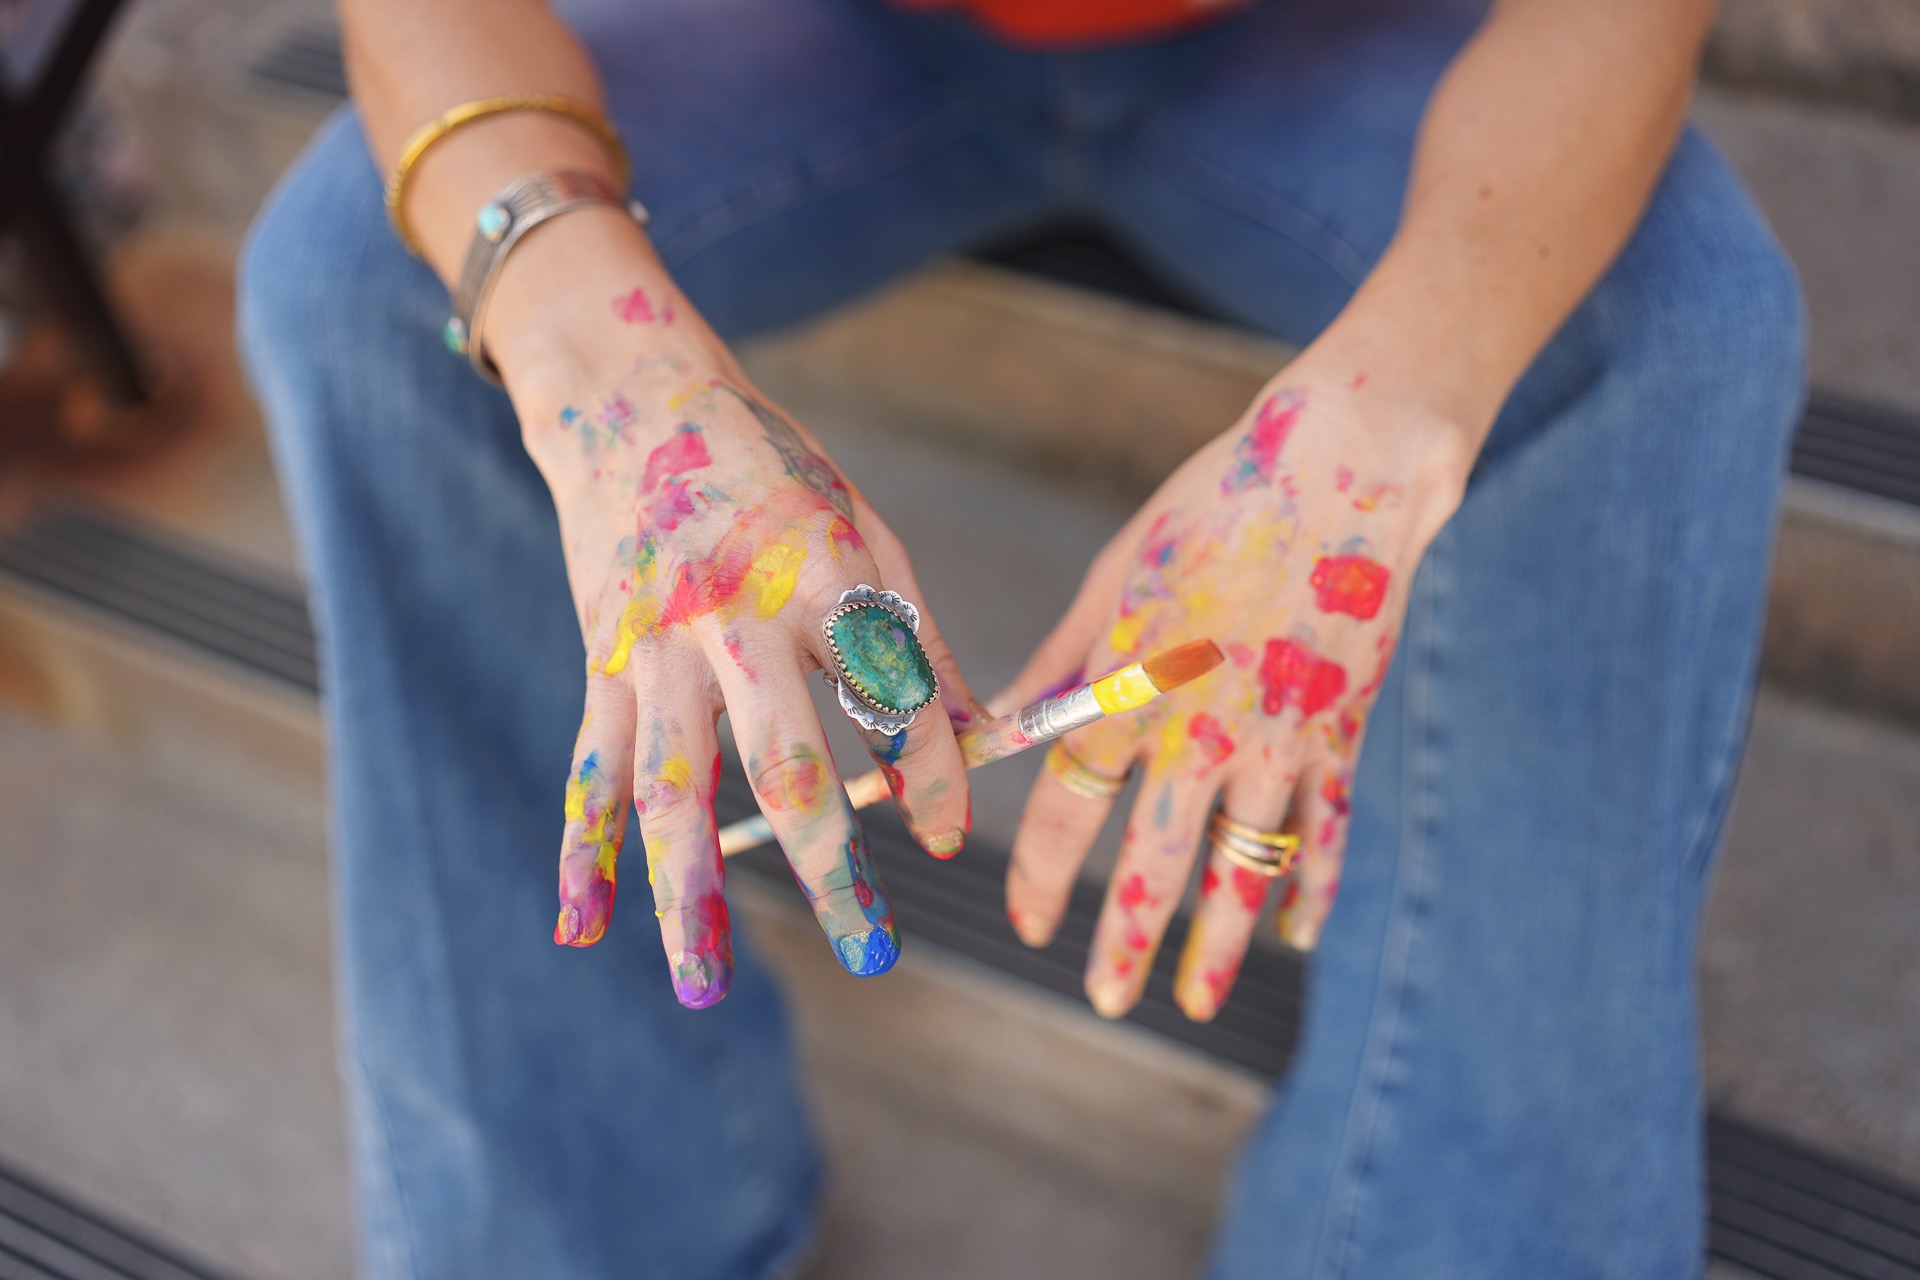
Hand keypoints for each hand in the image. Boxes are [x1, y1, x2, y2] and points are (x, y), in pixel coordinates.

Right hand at [498, 231, 975, 1007]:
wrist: (628, 397)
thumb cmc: (768, 466)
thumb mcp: (864, 524)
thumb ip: (916, 633)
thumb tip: (980, 737)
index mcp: (824, 572)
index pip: (894, 691)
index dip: (933, 771)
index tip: (954, 841)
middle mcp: (736, 616)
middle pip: (783, 760)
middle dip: (829, 866)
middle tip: (872, 957)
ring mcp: (656, 646)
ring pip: (672, 789)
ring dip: (688, 894)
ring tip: (707, 988)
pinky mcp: (603, 662)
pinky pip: (593, 769)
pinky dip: (583, 850)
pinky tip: (580, 926)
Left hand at [999, 354, 1469, 1020]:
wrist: (1346, 462)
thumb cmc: (1211, 507)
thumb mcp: (1115, 577)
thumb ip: (1059, 664)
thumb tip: (995, 729)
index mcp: (1131, 680)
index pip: (1070, 804)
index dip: (1041, 873)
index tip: (1027, 924)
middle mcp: (1202, 724)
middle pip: (1153, 861)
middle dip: (1125, 942)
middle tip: (1106, 1002)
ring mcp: (1282, 735)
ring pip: (1244, 868)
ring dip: (1217, 945)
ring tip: (1194, 1002)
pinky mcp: (1343, 733)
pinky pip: (1329, 834)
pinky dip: (1314, 890)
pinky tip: (1297, 938)